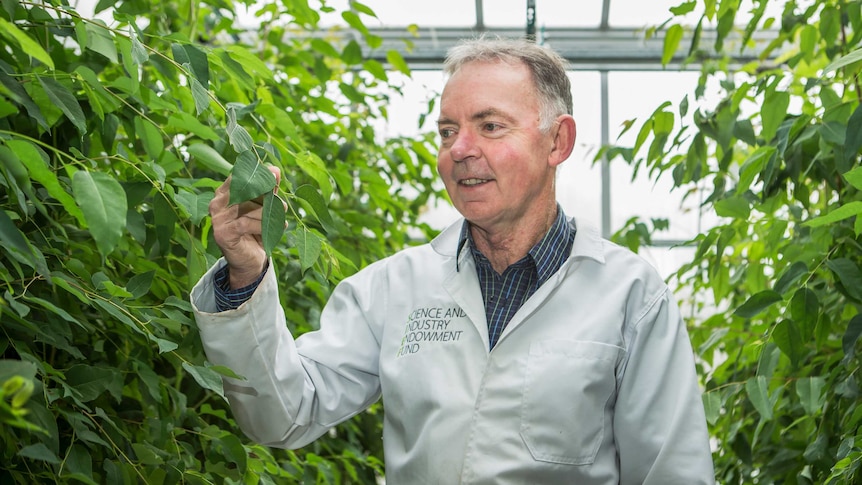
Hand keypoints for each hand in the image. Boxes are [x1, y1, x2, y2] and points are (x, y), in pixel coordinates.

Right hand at [209, 166, 281, 288]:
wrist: (249, 261)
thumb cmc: (256, 230)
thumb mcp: (264, 207)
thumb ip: (268, 189)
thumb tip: (275, 169)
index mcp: (223, 193)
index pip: (239, 176)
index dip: (258, 174)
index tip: (274, 173)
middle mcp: (216, 203)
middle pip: (244, 190)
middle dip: (266, 195)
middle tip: (281, 204)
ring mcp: (217, 219)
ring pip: (249, 207)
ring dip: (269, 213)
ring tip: (280, 219)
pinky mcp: (222, 233)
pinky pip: (246, 223)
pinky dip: (263, 225)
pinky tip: (278, 227)